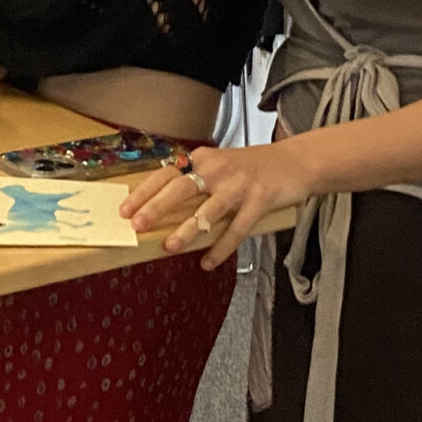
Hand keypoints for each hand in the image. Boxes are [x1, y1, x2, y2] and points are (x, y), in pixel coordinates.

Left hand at [122, 141, 314, 272]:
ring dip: (187, 230)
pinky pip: (237, 229)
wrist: (295, 162)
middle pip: (181, 188)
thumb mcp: (220, 167)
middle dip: (157, 207)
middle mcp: (219, 169)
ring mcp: (240, 184)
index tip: (125, 209)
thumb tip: (161, 210)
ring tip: (169, 247)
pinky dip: (221, 248)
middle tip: (138, 225)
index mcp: (203, 159)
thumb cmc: (251, 169)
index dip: (144, 191)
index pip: (167, 174)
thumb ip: (195, 183)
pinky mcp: (260, 200)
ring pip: (208, 210)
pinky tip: (208, 262)